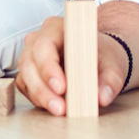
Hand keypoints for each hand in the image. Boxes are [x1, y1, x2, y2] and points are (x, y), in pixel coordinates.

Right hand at [15, 13, 132, 114]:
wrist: (98, 59)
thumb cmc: (102, 55)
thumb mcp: (113, 63)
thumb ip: (110, 79)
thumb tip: (103, 97)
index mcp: (57, 28)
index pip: (44, 45)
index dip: (49, 67)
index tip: (62, 88)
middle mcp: (38, 39)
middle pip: (29, 62)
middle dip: (43, 88)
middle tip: (61, 107)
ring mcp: (30, 56)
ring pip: (25, 77)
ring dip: (41, 96)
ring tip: (60, 111)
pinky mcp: (28, 73)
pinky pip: (26, 87)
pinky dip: (38, 99)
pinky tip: (54, 106)